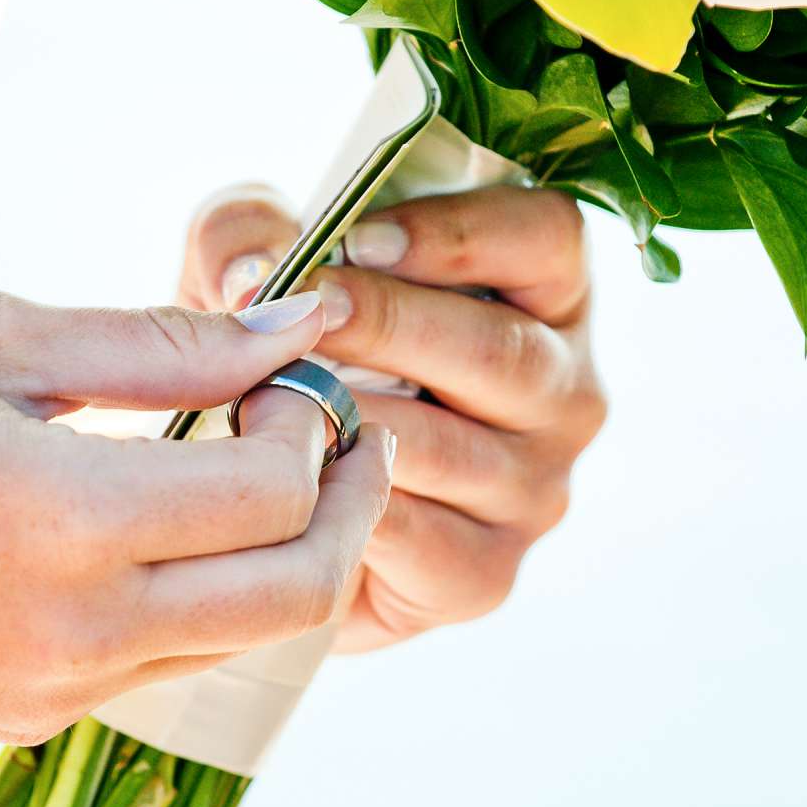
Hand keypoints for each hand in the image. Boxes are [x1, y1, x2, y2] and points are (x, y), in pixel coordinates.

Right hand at [0, 289, 395, 743]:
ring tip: (245, 471)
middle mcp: (80, 631)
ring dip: (281, 558)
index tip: (288, 375)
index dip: (316, 424)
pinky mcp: (25, 725)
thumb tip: (301, 319)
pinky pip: (160, 668)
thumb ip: (160, 340)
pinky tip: (156, 533)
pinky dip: (199, 602)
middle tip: (346, 436)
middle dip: (353, 506)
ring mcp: (54, 694)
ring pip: (241, 642)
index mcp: (70, 520)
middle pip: (301, 593)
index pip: (277, 492)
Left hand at [181, 184, 603, 652]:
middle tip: (307, 313)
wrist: (263, 512)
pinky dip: (348, 507)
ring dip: (357, 420)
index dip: (461, 233)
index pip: (546, 237)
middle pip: (504, 349)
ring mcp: (536, 490)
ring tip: (273, 398)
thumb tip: (251, 270)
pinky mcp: (486, 573)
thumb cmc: (283, 359)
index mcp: (541, 294)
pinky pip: (422, 537)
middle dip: (393, 324)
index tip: (360, 237)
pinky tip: (291, 481)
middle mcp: (563, 393)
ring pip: (454, 447)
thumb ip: (242, 236)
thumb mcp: (252, 273)